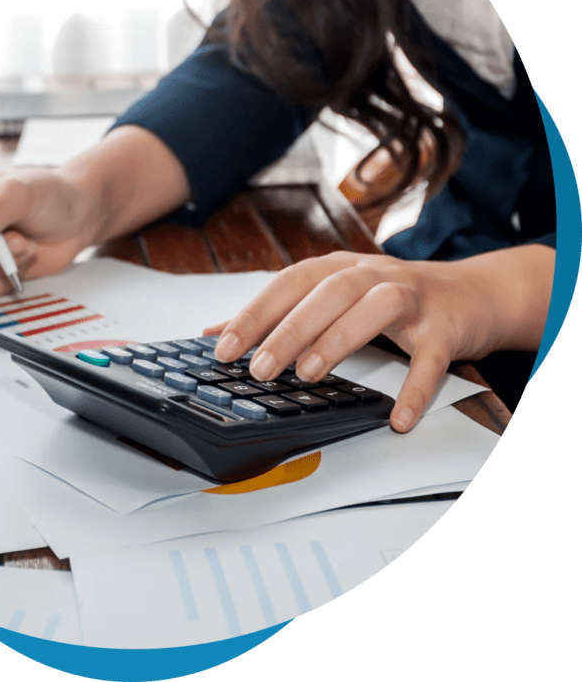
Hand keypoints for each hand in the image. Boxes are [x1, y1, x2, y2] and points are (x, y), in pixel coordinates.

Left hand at [209, 247, 552, 431]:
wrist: (471, 294)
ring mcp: (412, 297)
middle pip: (327, 294)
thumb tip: (214, 332)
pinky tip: (398, 418)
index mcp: (339, 268)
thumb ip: (277, 314)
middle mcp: (373, 274)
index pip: (288, 283)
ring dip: (339, 340)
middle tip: (258, 368)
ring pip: (374, 310)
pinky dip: (416, 388)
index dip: (255, 313)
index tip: (223, 347)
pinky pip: (431, 359)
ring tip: (308, 375)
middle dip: (289, 330)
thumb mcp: (332, 297)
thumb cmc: (391, 300)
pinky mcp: (446, 328)